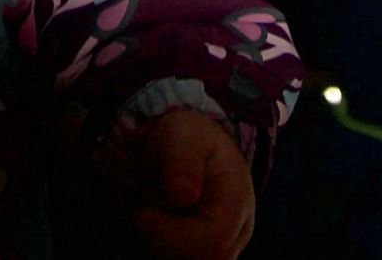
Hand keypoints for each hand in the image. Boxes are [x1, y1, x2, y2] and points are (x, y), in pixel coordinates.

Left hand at [115, 108, 256, 259]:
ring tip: (153, 211)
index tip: (142, 215)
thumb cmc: (188, 139)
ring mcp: (226, 245)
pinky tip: (158, 225)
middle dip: (164, 240)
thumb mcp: (182, 135)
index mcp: (238, 197)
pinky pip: (182, 259)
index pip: (215, 238)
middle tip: (143, 211)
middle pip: (204, 258)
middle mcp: (239, 228)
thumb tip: (183, 196)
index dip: (175, 235)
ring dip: (162, 244)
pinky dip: (164, 247)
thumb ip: (182, 162)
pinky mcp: (208, 254)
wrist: (193, 149)